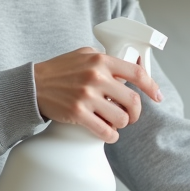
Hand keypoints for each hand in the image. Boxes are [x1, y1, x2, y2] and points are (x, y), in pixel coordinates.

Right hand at [33, 48, 162, 142]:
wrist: (32, 85)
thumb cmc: (59, 70)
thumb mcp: (83, 54)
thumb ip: (104, 59)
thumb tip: (126, 69)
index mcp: (101, 60)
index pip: (136, 73)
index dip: (151, 86)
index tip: (157, 96)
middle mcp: (96, 77)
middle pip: (132, 101)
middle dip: (135, 113)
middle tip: (130, 116)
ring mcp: (87, 96)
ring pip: (121, 118)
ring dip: (121, 124)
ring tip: (113, 123)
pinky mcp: (78, 113)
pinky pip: (105, 131)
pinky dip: (110, 136)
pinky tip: (108, 134)